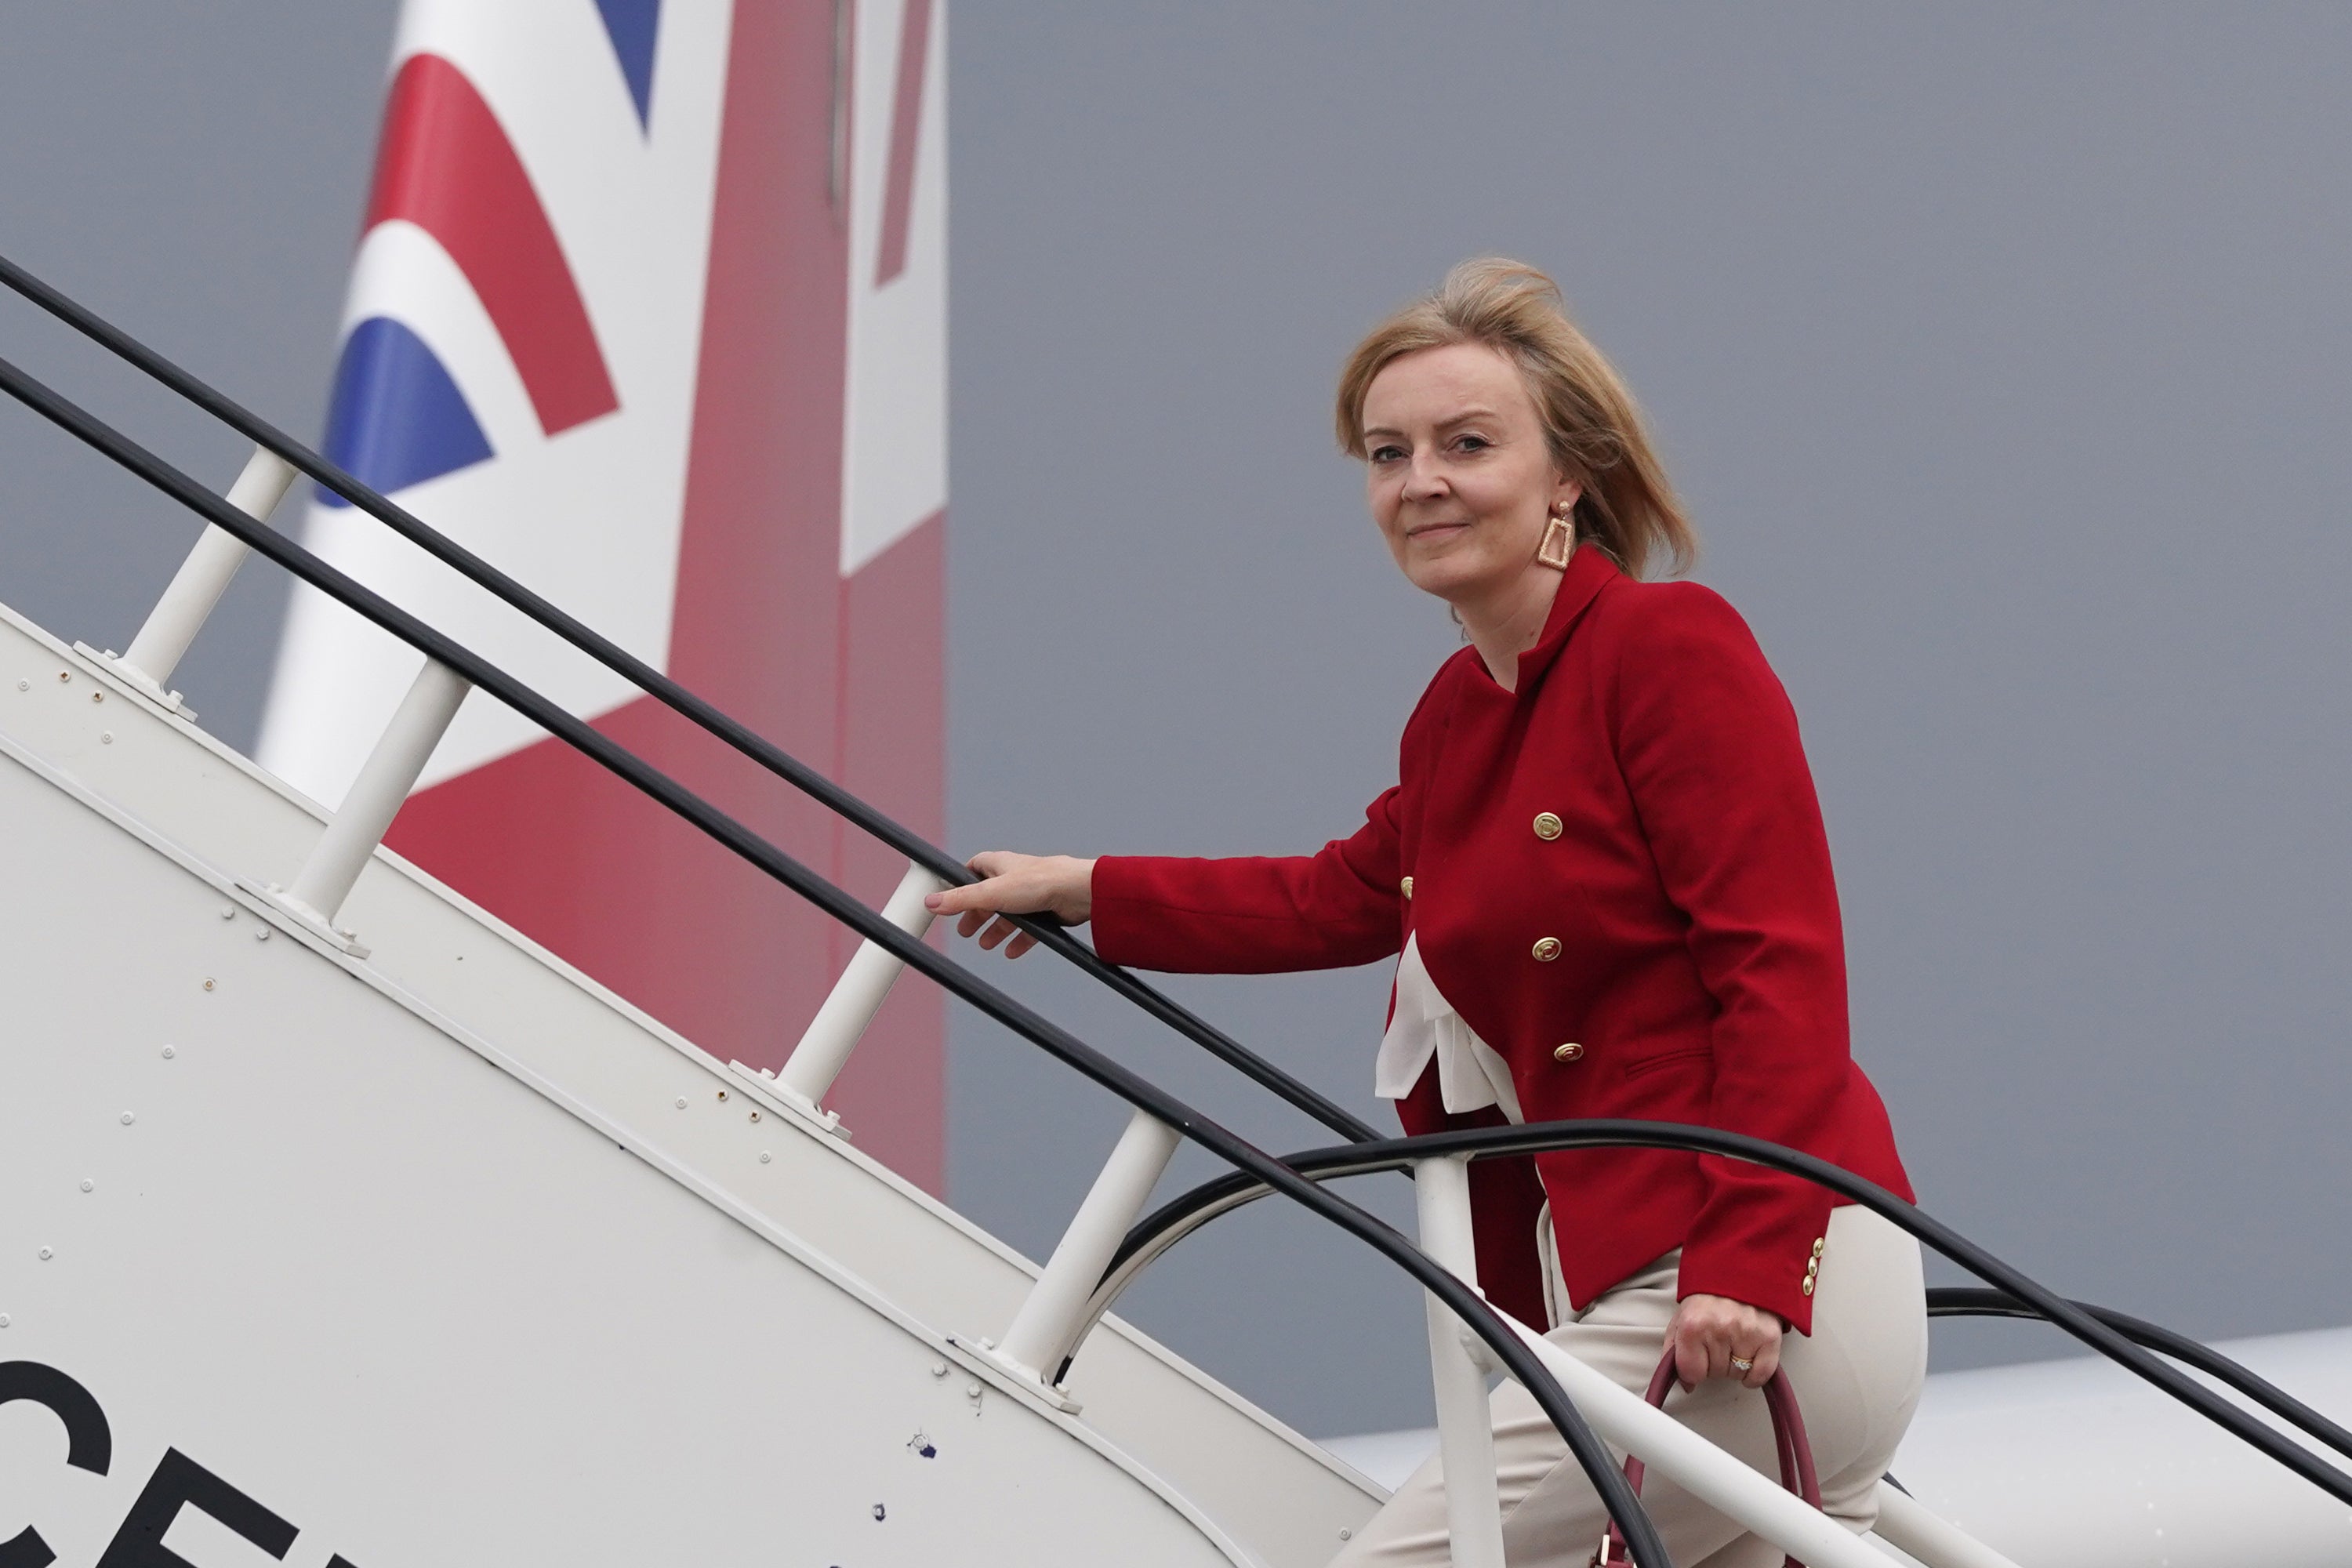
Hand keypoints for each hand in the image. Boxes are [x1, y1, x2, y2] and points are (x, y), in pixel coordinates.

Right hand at [923, 852, 1096, 958]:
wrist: (1078, 892)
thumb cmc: (1039, 881)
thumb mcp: (990, 893)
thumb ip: (960, 900)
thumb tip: (930, 902)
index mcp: (998, 865)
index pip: (972, 870)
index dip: (959, 885)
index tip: (948, 900)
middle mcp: (1014, 877)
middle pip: (988, 897)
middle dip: (976, 914)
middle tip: (965, 931)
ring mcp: (1031, 894)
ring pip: (1008, 914)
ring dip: (996, 929)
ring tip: (986, 944)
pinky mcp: (1046, 911)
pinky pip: (1029, 928)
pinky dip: (1018, 939)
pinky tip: (1010, 951)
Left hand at [1666, 1293, 1782, 1389]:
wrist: (1740, 1268)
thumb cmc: (1708, 1294)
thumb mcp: (1681, 1317)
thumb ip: (1674, 1351)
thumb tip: (1684, 1384)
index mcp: (1692, 1324)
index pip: (1691, 1372)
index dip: (1694, 1368)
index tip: (1698, 1357)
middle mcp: (1719, 1329)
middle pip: (1714, 1374)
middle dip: (1714, 1362)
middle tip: (1718, 1339)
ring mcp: (1746, 1333)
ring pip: (1737, 1375)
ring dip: (1735, 1364)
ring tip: (1734, 1339)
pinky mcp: (1769, 1336)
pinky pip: (1761, 1375)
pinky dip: (1755, 1373)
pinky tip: (1750, 1356)